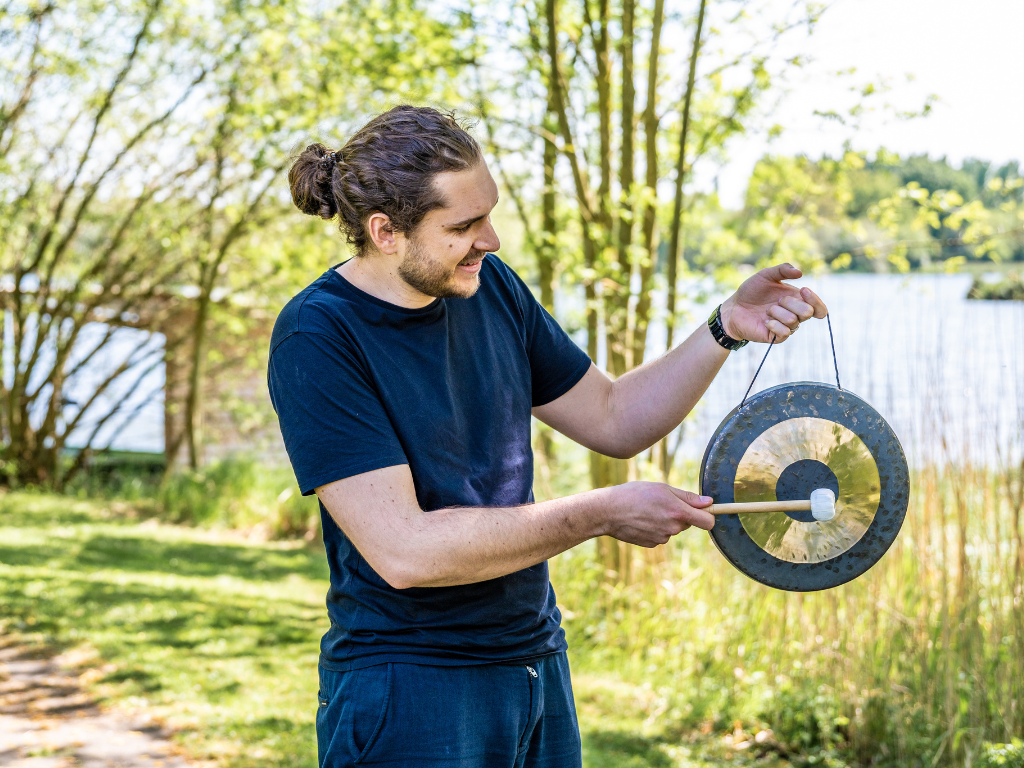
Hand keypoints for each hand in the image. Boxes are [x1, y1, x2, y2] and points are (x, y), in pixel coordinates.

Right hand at [600, 482, 714, 546]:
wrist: (608, 512)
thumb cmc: (634, 494)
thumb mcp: (662, 488)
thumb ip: (687, 497)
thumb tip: (709, 502)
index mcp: (678, 512)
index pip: (708, 522)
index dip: (709, 516)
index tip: (705, 510)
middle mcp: (672, 528)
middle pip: (688, 523)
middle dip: (681, 513)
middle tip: (662, 502)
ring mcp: (662, 538)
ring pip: (673, 529)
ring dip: (666, 520)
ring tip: (647, 509)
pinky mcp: (652, 544)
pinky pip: (661, 535)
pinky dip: (655, 528)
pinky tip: (642, 519)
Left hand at [720, 263, 827, 343]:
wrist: (734, 307)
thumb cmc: (751, 291)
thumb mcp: (766, 275)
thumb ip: (782, 270)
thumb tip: (800, 272)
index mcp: (798, 300)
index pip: (819, 307)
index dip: (815, 299)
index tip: (802, 290)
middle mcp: (795, 314)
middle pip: (808, 312)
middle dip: (792, 303)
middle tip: (777, 300)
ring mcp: (786, 327)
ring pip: (794, 321)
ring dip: (778, 312)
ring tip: (767, 310)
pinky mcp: (776, 337)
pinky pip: (784, 332)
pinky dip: (774, 324)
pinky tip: (765, 321)